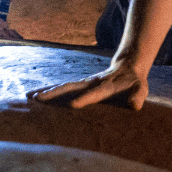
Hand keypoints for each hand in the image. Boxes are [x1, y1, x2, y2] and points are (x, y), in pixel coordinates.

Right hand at [28, 61, 148, 109]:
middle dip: (54, 93)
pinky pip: (63, 88)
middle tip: (38, 98)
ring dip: (48, 91)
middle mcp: (91, 82)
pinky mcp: (81, 85)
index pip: (94, 93)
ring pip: (63, 86)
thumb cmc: (134, 81)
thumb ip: (138, 96)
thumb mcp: (141, 88)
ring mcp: (84, 82)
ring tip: (30, 96)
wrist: (128, 66)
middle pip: (70, 87)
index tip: (72, 106)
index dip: (84, 99)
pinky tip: (36, 96)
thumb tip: (135, 105)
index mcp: (106, 86)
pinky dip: (50, 91)